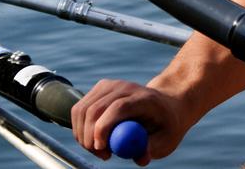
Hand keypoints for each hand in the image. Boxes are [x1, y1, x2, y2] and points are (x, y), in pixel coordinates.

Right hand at [72, 79, 188, 164]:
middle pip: (95, 109)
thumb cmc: (165, 125)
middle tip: (102, 155)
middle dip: (90, 138)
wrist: (165, 104)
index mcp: (145, 98)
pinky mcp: (99, 88)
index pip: (118, 107)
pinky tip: (97, 136)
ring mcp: (110, 85)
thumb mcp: (166, 140)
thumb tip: (141, 158)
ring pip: (82, 110)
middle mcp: (125, 87)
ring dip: (83, 135)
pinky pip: (78, 109)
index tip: (102, 149)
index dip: (104, 128)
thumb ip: (152, 149)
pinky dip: (80, 128)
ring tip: (104, 148)